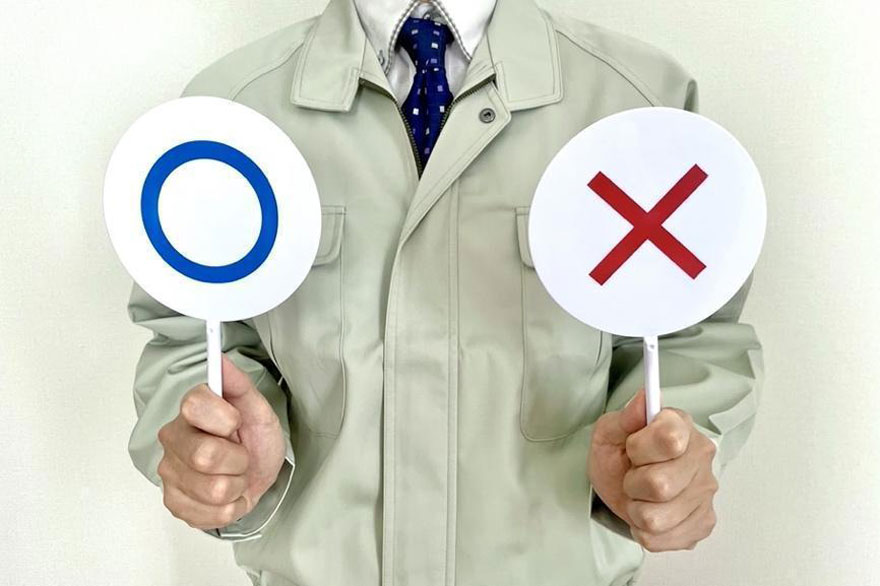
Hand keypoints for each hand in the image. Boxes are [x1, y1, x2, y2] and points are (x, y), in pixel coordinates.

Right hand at [157, 355, 285, 530]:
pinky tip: (228, 493)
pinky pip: (210, 513)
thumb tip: (219, 358)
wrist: (256, 473)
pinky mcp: (173, 502)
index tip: (235, 423)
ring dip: (237, 485)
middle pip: (204, 456)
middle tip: (240, 456)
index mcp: (191, 410)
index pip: (193, 406)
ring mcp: (170, 472)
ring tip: (234, 475)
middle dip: (238, 460)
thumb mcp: (257, 409)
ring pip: (213, 489)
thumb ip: (238, 384)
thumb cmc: (254, 439)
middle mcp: (173, 438)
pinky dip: (230, 507)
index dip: (224, 419)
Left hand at [589, 389, 718, 551]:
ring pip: (657, 518)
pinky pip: (661, 539)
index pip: (669, 438)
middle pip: (660, 485)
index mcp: (680, 425)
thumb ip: (625, 417)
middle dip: (633, 483)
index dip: (640, 448)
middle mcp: (701, 456)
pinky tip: (649, 512)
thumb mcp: (609, 432)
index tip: (632, 448)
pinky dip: (644, 531)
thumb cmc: (619, 456)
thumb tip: (644, 397)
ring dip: (636, 510)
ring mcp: (706, 492)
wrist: (623, 487)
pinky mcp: (703, 523)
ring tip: (639, 496)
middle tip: (633, 475)